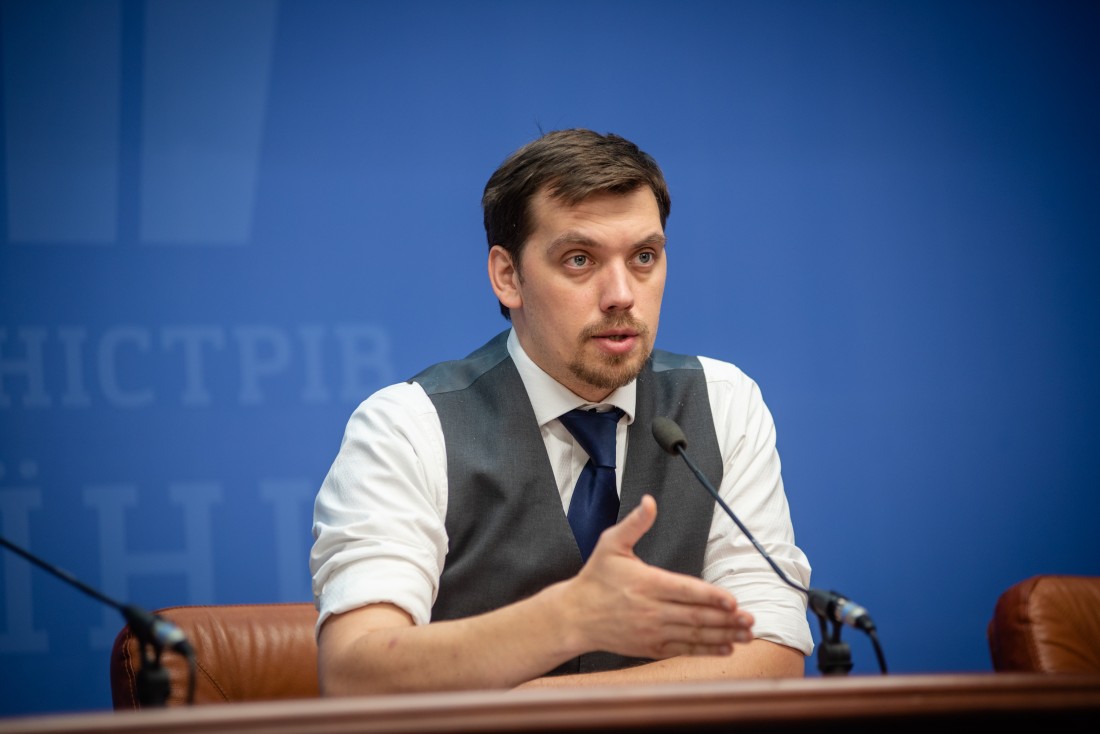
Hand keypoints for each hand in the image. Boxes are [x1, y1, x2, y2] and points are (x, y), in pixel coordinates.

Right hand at [562, 494, 752, 659]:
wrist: (575, 616)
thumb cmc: (595, 578)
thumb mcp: (610, 544)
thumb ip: (634, 524)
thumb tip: (649, 501)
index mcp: (646, 583)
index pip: (685, 590)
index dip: (711, 596)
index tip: (733, 601)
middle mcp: (651, 610)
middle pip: (695, 617)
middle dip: (725, 620)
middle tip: (750, 620)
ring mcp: (652, 631)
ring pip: (693, 635)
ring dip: (722, 636)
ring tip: (746, 635)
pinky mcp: (650, 647)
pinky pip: (683, 650)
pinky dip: (705, 650)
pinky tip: (725, 648)